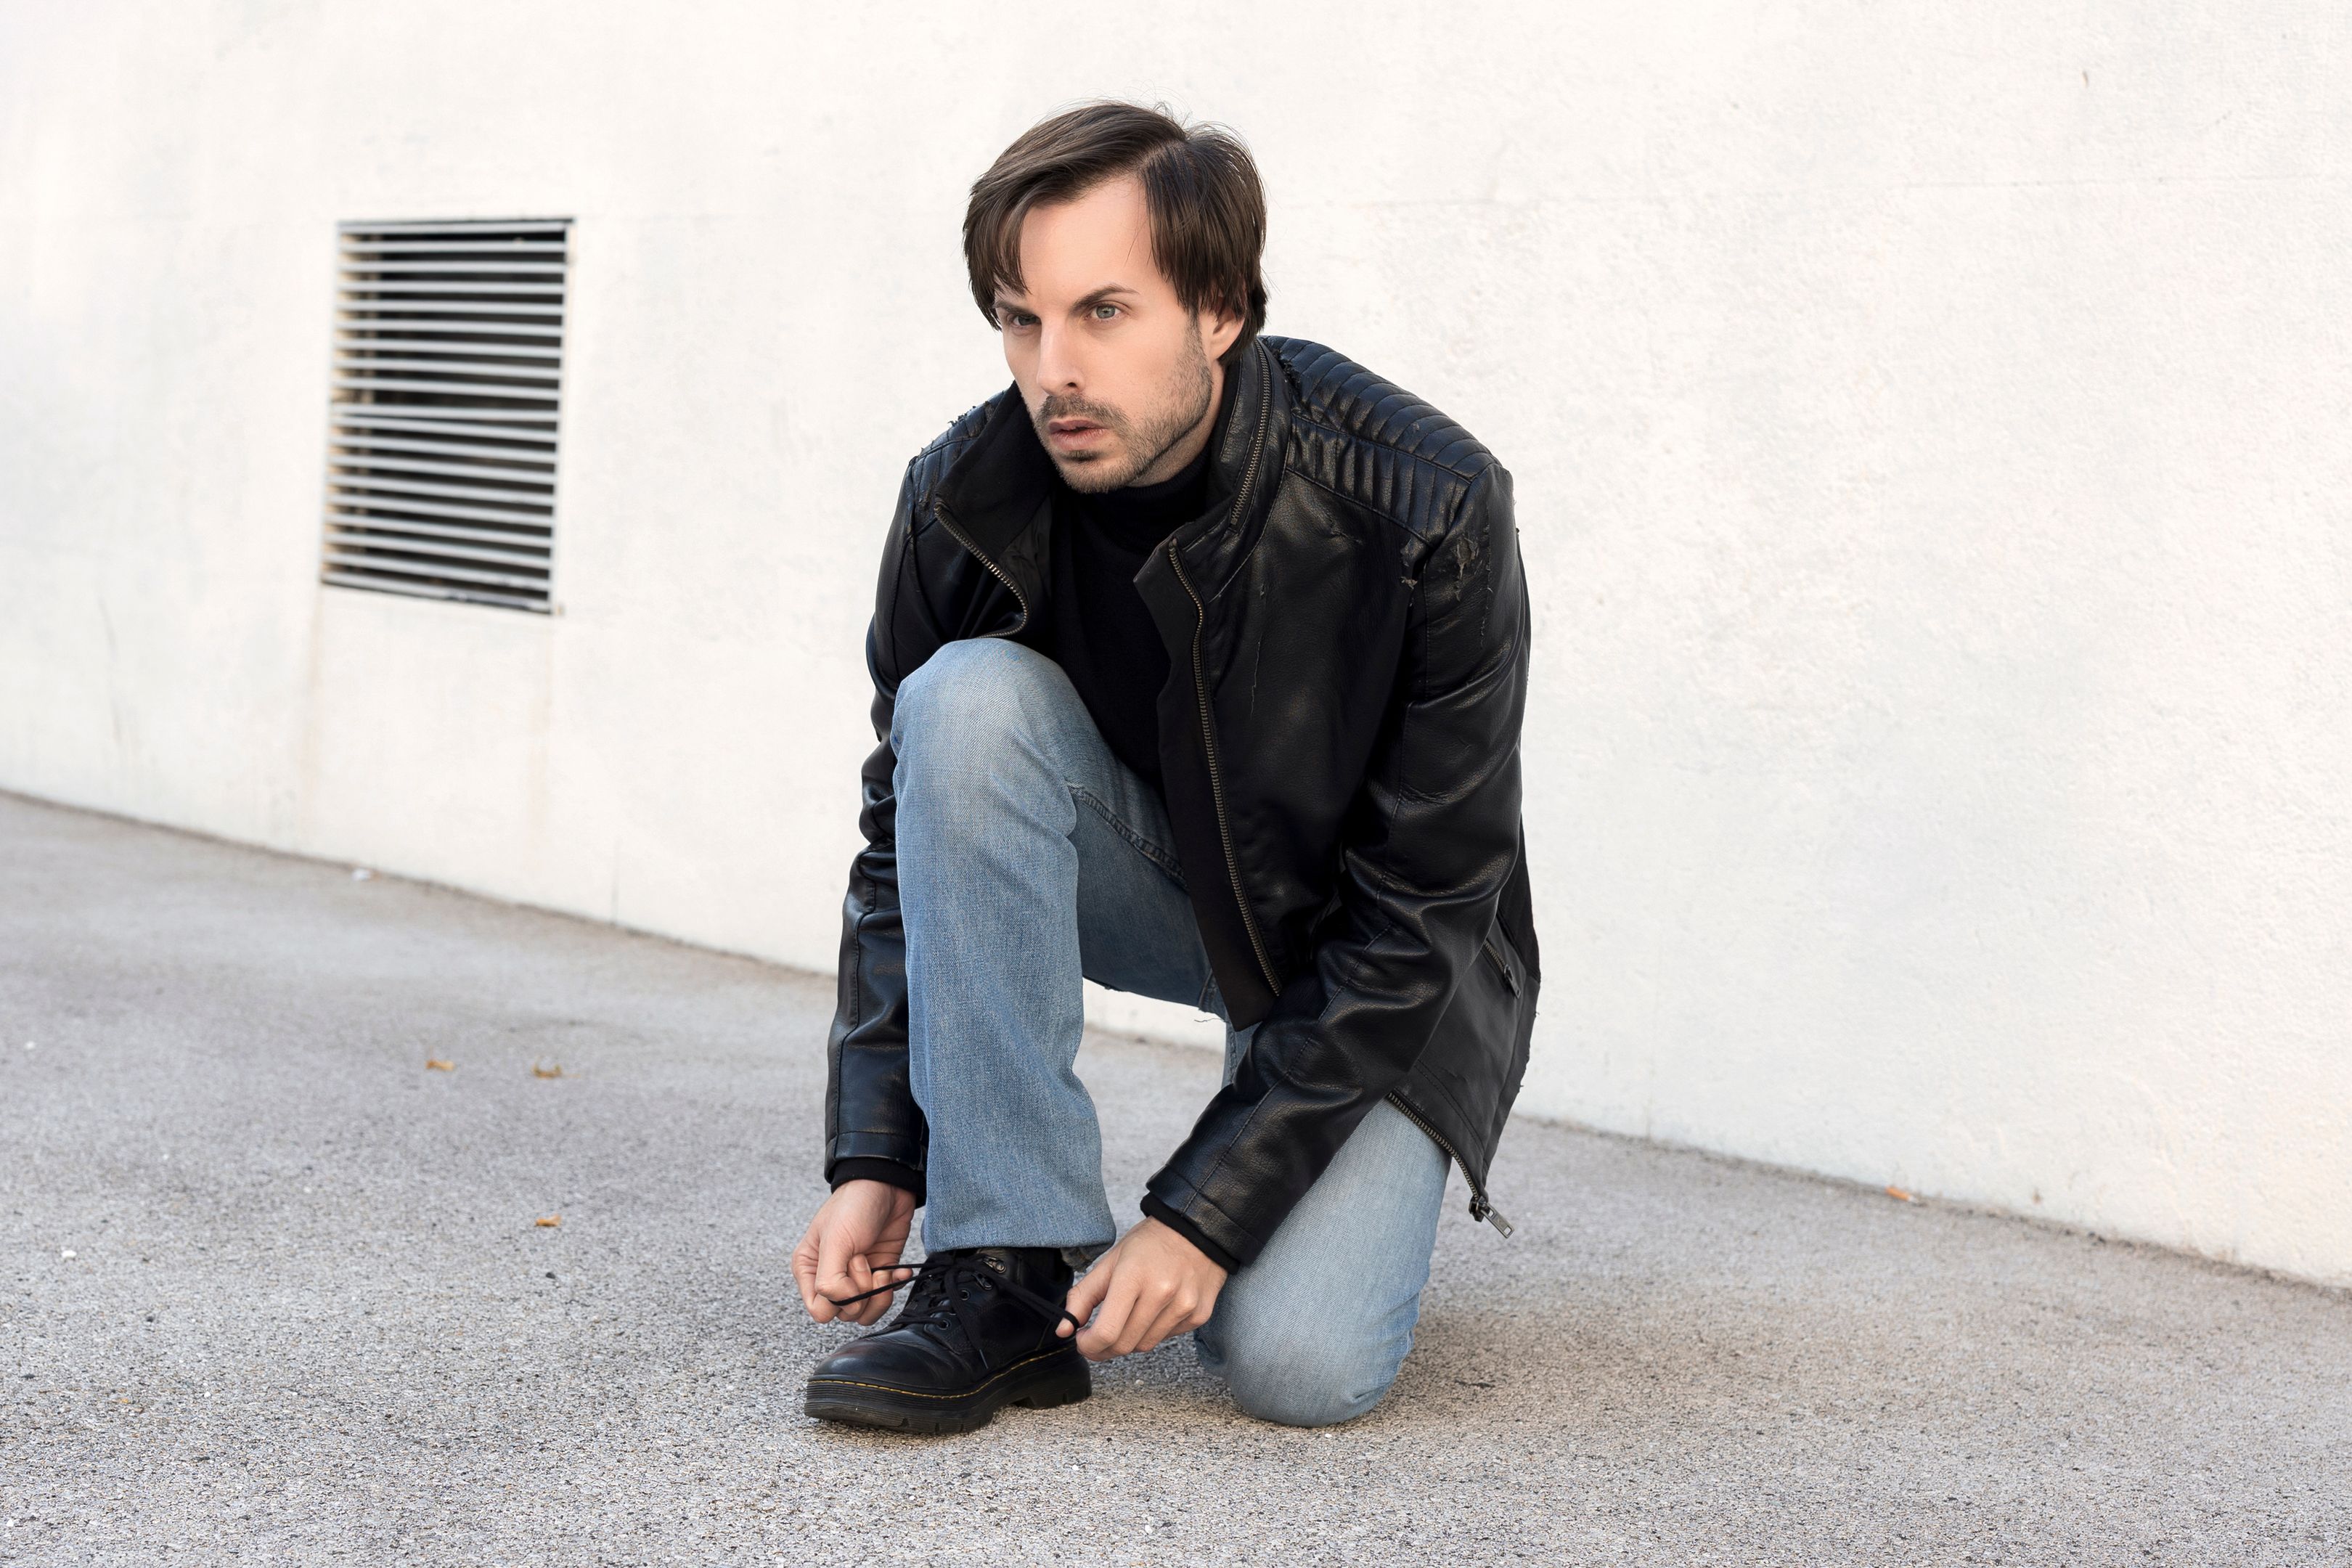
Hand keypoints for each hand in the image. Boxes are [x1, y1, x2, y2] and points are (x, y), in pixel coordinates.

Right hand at [791, 1179, 917, 1325]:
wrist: (887, 1185)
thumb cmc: (854, 1206)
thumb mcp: (835, 1240)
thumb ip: (830, 1280)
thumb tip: (840, 1304)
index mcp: (810, 1269)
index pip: (820, 1310)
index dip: (839, 1300)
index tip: (848, 1273)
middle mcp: (831, 1277)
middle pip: (845, 1313)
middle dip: (860, 1291)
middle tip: (863, 1259)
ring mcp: (857, 1277)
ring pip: (866, 1312)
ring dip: (879, 1294)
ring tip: (882, 1268)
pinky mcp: (880, 1272)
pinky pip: (885, 1297)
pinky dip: (895, 1285)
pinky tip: (898, 1269)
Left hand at [1060, 1217, 1227, 1360]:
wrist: (1196, 1230)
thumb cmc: (1150, 1244)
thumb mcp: (1110, 1261)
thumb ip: (1083, 1296)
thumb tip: (1064, 1330)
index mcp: (1133, 1276)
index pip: (1106, 1332)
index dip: (1088, 1345)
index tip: (1082, 1339)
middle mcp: (1162, 1293)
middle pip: (1124, 1345)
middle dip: (1103, 1348)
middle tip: (1097, 1337)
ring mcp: (1184, 1306)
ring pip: (1144, 1345)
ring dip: (1128, 1339)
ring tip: (1127, 1318)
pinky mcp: (1199, 1314)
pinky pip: (1166, 1338)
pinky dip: (1153, 1332)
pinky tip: (1153, 1311)